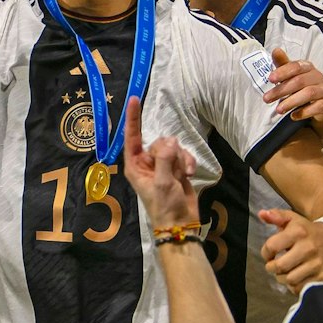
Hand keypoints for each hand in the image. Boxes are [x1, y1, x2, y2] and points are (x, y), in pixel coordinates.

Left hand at [122, 96, 199, 227]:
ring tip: (182, 175)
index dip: (133, 118)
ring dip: (181, 159)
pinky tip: (190, 175)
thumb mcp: (162, 182)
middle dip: (170, 152)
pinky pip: (183, 155)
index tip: (134, 99)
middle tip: (173, 168)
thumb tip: (171, 141)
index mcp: (135, 165)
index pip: (132, 137)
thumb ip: (164, 159)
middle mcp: (146, 163)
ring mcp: (162, 165)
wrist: (181, 223)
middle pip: (158, 142)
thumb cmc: (165, 206)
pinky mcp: (175, 168)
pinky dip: (188, 162)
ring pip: (173, 147)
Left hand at [257, 208, 322, 292]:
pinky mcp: (321, 276)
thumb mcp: (292, 219)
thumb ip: (276, 216)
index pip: (272, 246)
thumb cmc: (306, 230)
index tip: (268, 254)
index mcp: (299, 232)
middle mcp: (309, 248)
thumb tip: (262, 214)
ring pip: (289, 279)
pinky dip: (293, 285)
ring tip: (283, 271)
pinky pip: (300, 287)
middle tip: (273, 265)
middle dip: (271, 267)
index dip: (265, 252)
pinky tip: (293, 276)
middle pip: (280, 266)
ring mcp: (316, 263)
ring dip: (281, 277)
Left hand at [261, 49, 322, 141]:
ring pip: (309, 93)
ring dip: (291, 102)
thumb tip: (276, 50)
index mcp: (308, 68)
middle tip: (267, 99)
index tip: (270, 79)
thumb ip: (283, 65)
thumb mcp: (292, 77)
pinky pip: (318, 107)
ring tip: (278, 110)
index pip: (296, 66)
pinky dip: (304, 112)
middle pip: (299, 81)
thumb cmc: (303, 88)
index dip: (283, 71)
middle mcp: (319, 77)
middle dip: (281, 90)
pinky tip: (293, 116)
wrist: (322, 108)